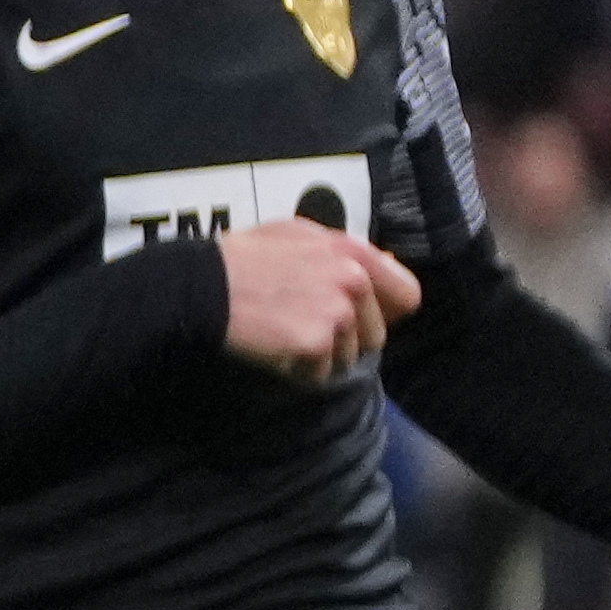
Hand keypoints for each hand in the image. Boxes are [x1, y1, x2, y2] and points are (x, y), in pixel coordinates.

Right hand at [217, 216, 418, 384]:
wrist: (204, 287)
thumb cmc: (242, 258)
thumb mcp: (297, 235)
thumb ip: (341, 251)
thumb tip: (383, 267)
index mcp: (353, 252)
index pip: (406, 294)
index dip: (385, 313)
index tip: (361, 320)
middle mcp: (354, 282)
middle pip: (374, 336)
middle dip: (346, 341)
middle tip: (306, 332)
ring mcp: (337, 314)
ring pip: (347, 358)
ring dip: (320, 357)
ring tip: (284, 339)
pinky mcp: (316, 344)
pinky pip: (319, 374)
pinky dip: (299, 371)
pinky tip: (274, 351)